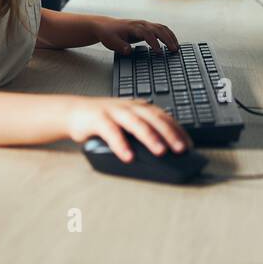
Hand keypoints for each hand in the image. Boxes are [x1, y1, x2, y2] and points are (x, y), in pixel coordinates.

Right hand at [66, 96, 190, 160]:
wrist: (74, 112)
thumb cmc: (104, 120)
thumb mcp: (127, 122)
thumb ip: (143, 130)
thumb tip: (165, 151)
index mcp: (139, 107)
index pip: (163, 116)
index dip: (177, 130)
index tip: (188, 145)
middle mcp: (129, 107)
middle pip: (154, 118)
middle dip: (169, 133)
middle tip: (181, 149)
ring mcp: (113, 111)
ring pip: (136, 123)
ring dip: (150, 137)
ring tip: (161, 152)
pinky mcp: (98, 119)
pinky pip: (111, 132)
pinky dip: (121, 144)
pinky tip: (128, 156)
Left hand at [91, 16, 179, 54]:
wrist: (106, 26)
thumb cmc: (109, 34)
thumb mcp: (111, 42)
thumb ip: (120, 46)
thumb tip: (129, 51)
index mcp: (133, 27)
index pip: (147, 33)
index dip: (154, 42)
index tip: (159, 52)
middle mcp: (141, 24)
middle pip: (158, 29)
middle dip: (167, 39)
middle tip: (174, 50)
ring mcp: (145, 24)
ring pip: (161, 28)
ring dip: (170, 36)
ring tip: (176, 47)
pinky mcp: (147, 27)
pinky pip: (160, 28)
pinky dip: (168, 34)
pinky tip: (172, 41)